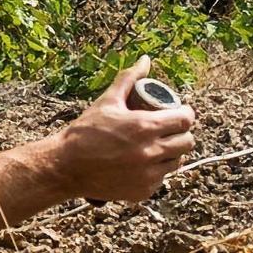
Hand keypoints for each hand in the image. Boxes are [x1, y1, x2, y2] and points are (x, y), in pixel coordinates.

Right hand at [53, 56, 195, 201]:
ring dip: (171, 154)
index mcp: (144, 127)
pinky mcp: (141, 192)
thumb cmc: (84, 132)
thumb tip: (145, 60)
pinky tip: (144, 166)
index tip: (179, 113)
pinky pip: (159, 180)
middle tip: (170, 130)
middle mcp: (150, 152)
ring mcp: (147, 175)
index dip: (186, 115)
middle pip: (187, 143)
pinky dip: (155, 173)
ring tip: (159, 148)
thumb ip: (128, 79)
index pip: (185, 120)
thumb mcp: (107, 102)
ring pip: (175, 163)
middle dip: (182, 134)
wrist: (65, 167)